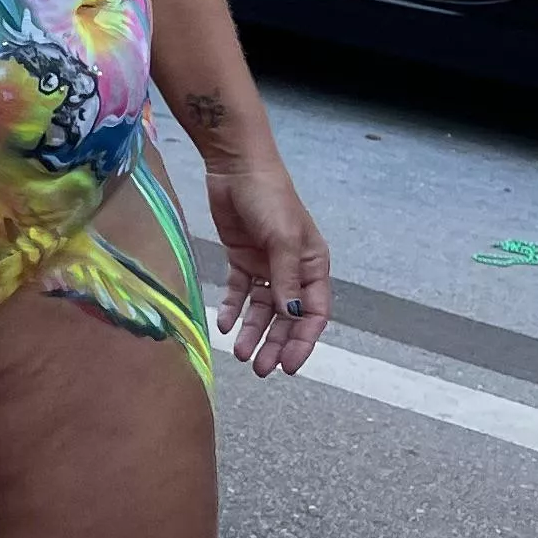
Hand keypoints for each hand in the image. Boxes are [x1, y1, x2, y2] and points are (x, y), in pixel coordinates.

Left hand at [207, 155, 329, 375]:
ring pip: (262, 309)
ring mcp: (265, 266)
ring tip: (239, 353)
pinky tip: (223, 324)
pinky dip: (232, 309)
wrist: (236, 167)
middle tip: (260, 369)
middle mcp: (292, 270)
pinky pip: (238, 292)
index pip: (313, 314)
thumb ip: (286, 279)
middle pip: (286, 317)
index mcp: (313, 266)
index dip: (303, 342)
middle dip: (276, 344)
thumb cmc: (270, 198)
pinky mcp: (241, 259)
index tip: (290, 367)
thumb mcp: (282, 239)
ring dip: (253, 332)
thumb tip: (292, 317)